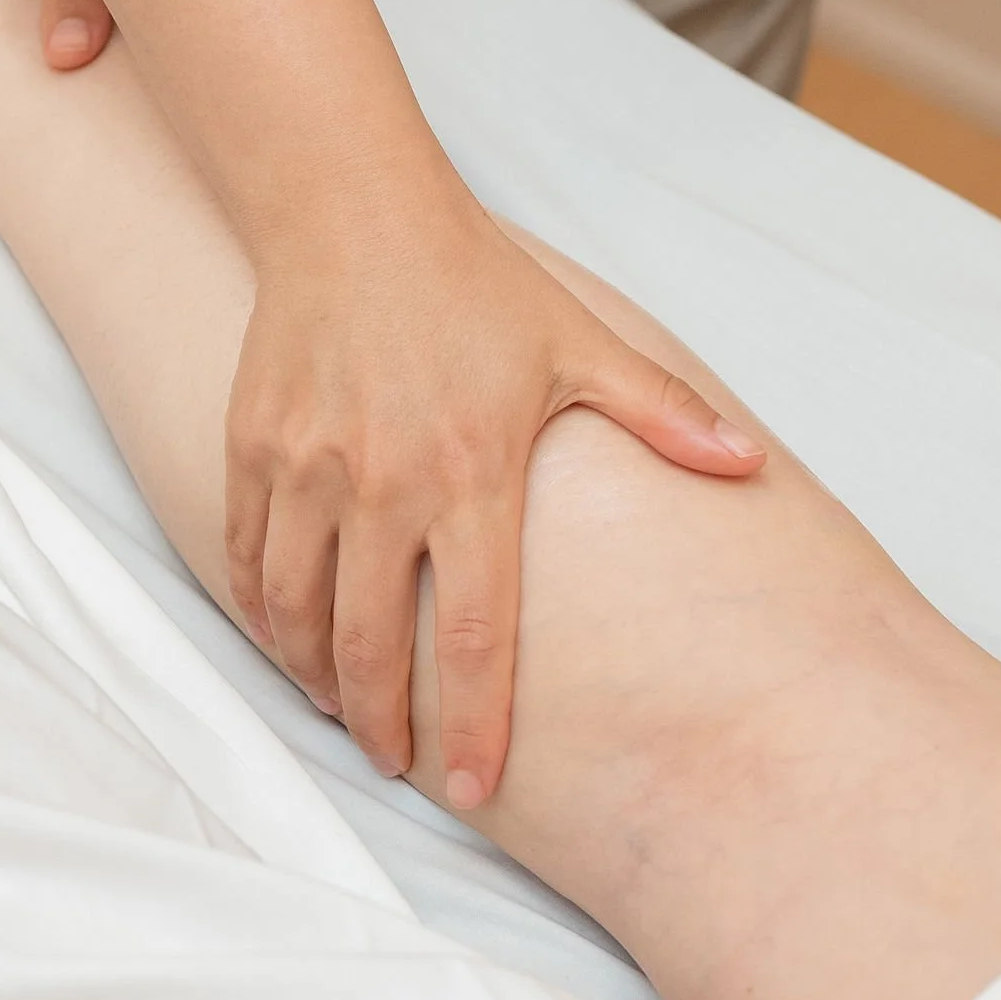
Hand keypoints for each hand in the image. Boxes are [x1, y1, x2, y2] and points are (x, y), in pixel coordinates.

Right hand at [223, 179, 761, 809]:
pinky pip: (249, 557)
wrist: (352, 210)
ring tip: (343, 710)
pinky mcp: (255, 448)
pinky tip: (288, 639)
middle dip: (385, 725)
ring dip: (317, 677)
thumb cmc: (474, 282)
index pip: (476, 631)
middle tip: (400, 765)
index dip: (473, 723)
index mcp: (474, 473)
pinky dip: (263, 613)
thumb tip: (751, 464)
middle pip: (373, 644)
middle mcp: (384, 483)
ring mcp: (310, 468)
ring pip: (298, 613)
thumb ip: (662, 413)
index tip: (473, 788)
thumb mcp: (579, 344)